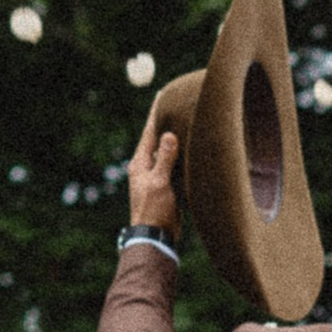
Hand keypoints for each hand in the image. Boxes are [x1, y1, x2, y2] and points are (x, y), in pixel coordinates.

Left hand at [126, 104, 182, 235]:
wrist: (156, 236)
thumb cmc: (154, 210)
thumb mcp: (159, 182)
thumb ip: (165, 158)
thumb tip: (169, 134)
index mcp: (140, 163)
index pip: (149, 132)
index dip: (156, 114)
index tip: (162, 96)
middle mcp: (146, 167)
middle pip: (158, 139)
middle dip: (167, 123)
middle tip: (176, 104)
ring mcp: (156, 177)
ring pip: (167, 152)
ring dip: (176, 139)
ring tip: (187, 122)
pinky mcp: (166, 186)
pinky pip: (174, 165)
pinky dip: (181, 156)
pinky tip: (191, 150)